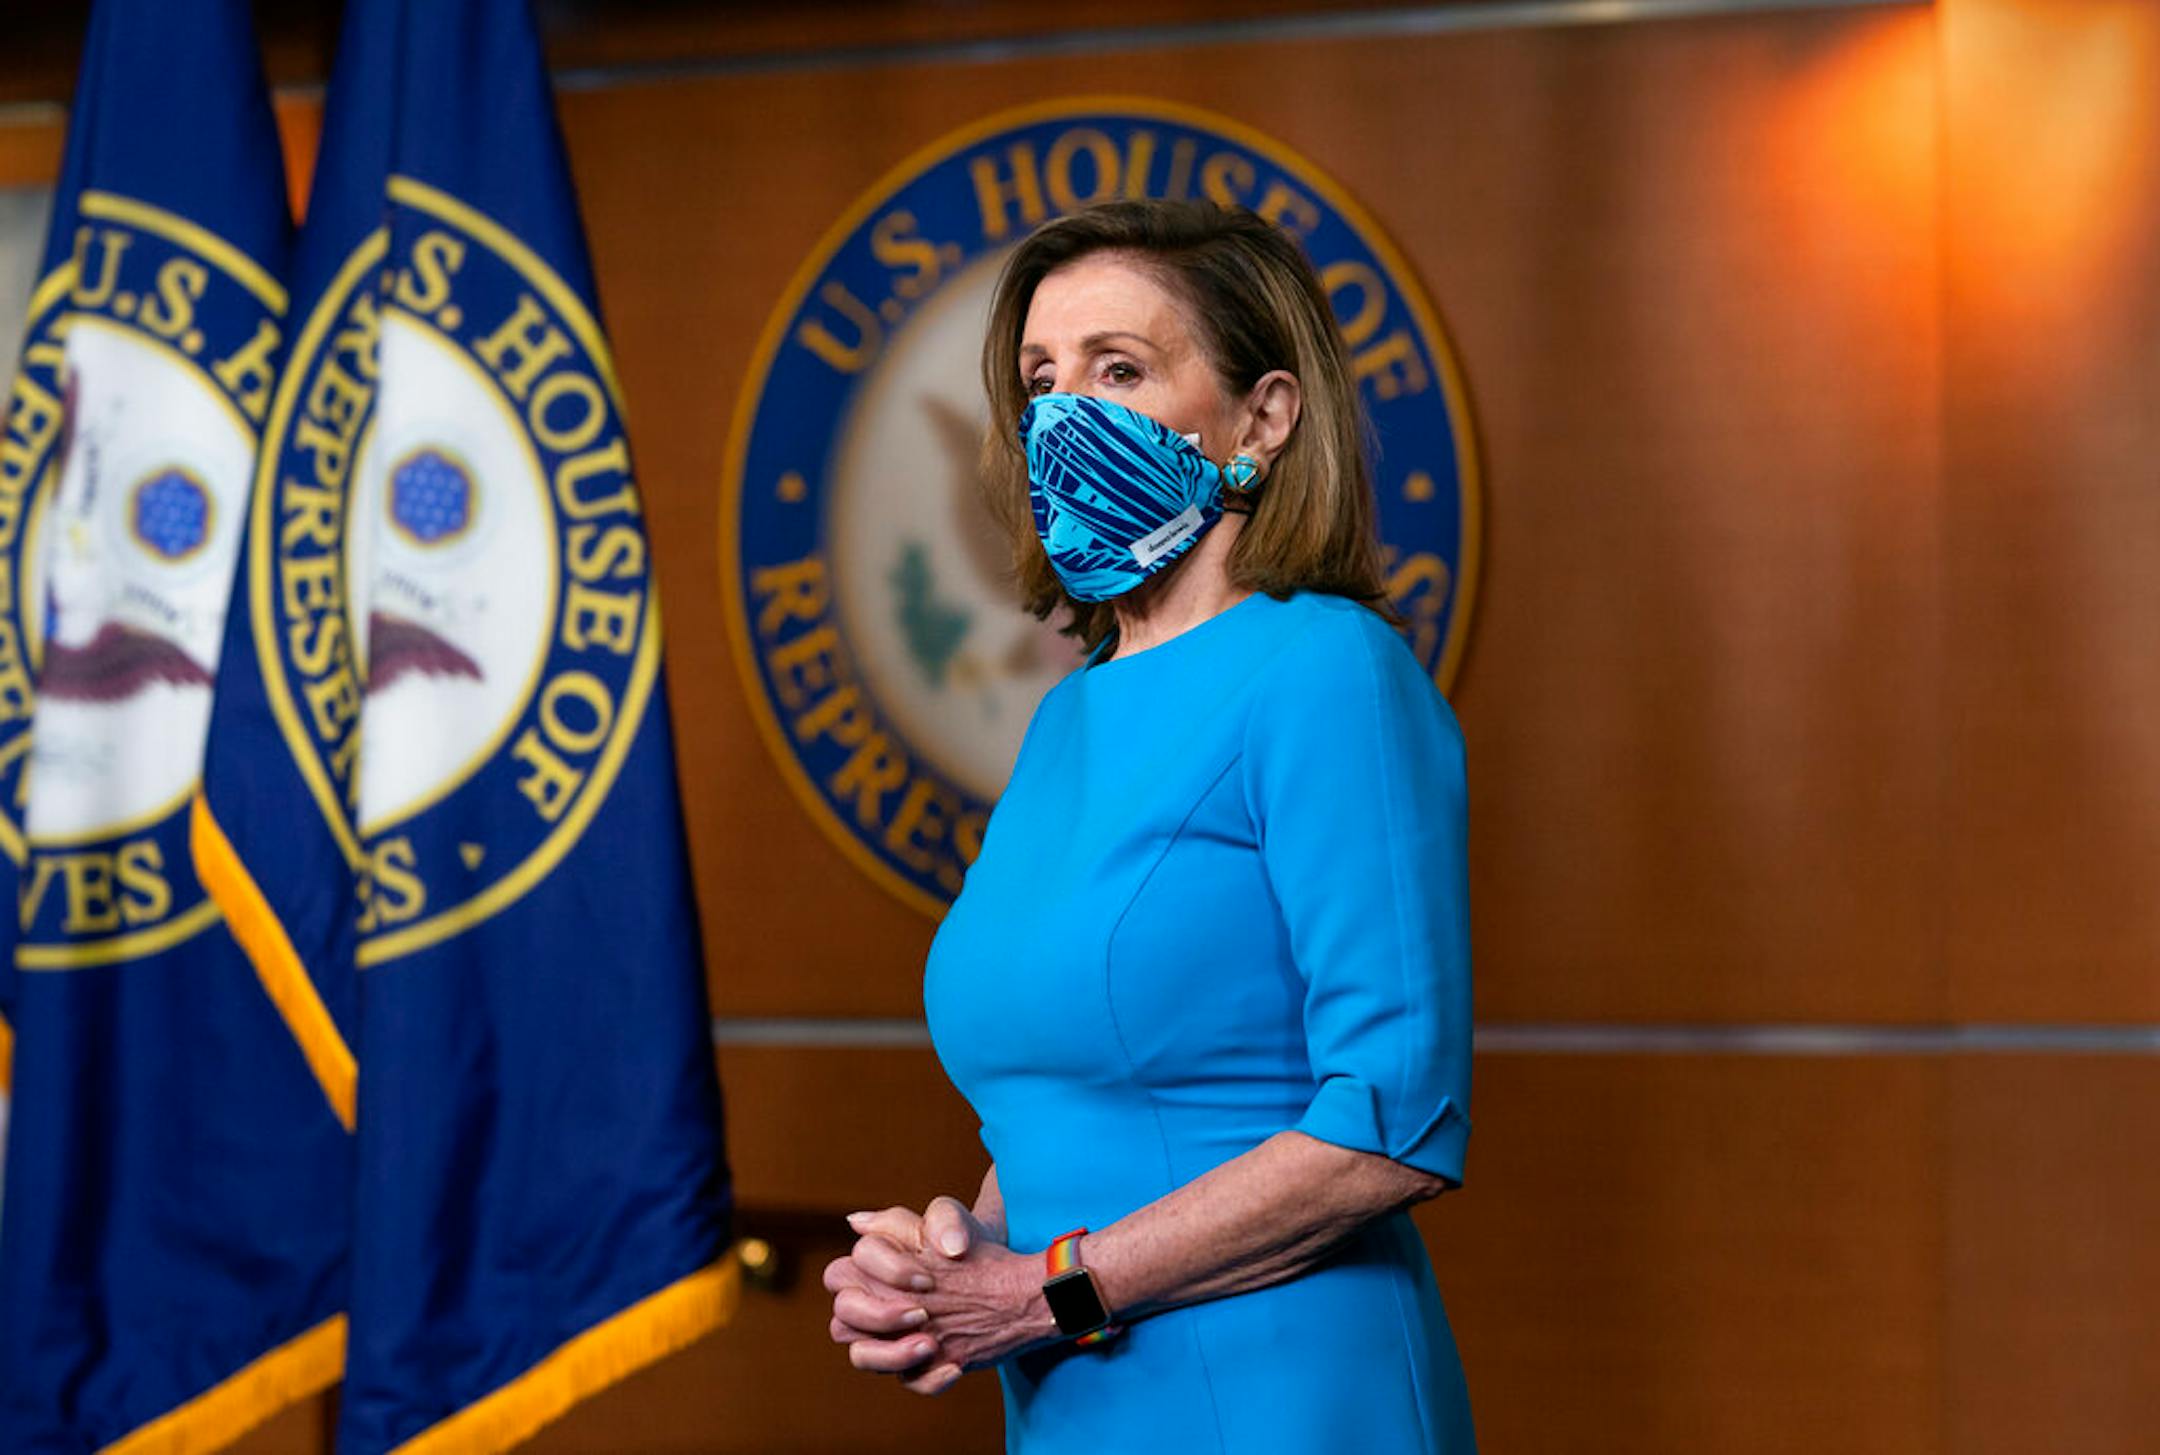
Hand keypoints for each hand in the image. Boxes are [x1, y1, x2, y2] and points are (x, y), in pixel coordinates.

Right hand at [826, 1197, 1052, 1393]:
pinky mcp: (914, 1362)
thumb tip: (869, 1222)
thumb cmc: (963, 1239)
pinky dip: (931, 1378)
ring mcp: (888, 1335)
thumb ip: (921, 1218)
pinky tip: (956, 1366)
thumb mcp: (952, 1219)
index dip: (884, 1275)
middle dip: (878, 1316)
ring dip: (892, 1355)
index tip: (927, 1279)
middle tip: (922, 1313)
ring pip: (860, 1355)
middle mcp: (870, 1301)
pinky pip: (909, 1381)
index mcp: (868, 1265)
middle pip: (843, 1314)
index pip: (843, 1271)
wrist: (998, 1275)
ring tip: (931, 1345)